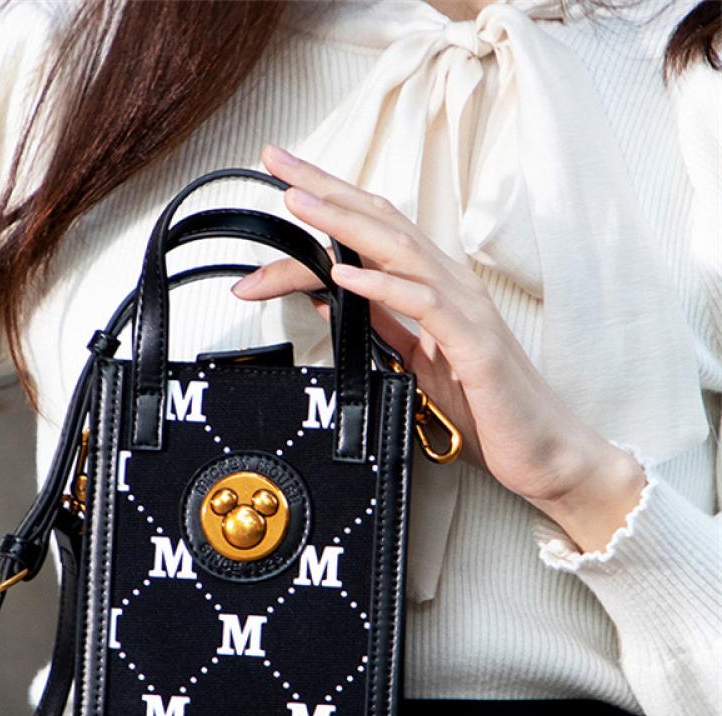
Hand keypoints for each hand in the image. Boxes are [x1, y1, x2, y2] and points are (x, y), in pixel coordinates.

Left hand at [233, 145, 646, 552]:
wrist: (542, 450)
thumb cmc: (485, 405)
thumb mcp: (415, 359)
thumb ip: (380, 324)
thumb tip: (332, 297)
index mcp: (432, 286)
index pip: (373, 231)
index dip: (329, 201)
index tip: (282, 181)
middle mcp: (449, 284)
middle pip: (380, 223)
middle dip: (325, 190)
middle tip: (276, 162)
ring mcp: (465, 309)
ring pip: (399, 251)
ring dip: (345, 224)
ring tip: (300, 202)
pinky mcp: (474, 344)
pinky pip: (424, 305)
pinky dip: (382, 287)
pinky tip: (345, 277)